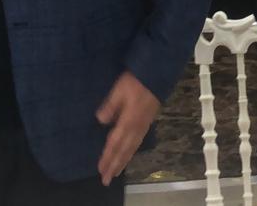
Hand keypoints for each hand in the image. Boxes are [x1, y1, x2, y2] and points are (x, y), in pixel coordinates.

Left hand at [95, 71, 159, 185]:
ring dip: (123, 162)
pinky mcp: (146, 123)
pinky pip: (137, 143)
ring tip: (116, 172)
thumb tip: (100, 120)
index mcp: (128, 121)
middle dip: (115, 165)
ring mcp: (143, 126)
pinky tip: (128, 155)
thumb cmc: (136, 81)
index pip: (115, 143)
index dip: (107, 157)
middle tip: (106, 180)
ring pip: (132, 149)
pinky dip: (131, 153)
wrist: (156, 76)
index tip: (100, 169)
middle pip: (124, 151)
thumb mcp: (119, 90)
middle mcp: (136, 128)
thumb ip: (110, 105)